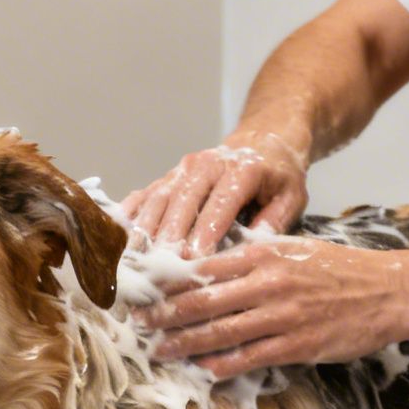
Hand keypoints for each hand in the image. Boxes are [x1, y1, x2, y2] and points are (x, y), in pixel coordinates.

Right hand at [121, 131, 307, 254]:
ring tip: (134, 260)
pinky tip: (117, 237)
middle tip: (158, 269)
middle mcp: (207, 165)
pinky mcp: (170, 175)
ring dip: (145, 230)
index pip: (220, 204)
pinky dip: (131, 215)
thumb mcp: (291, 196)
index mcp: (242, 169)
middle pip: (183, 203)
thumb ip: (275, 222)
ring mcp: (184, 168)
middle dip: (169, 237)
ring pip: (160, 199)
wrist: (264, 139)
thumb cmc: (279, 175)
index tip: (193, 260)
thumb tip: (255, 249)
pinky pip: (146, 194)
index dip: (205, 233)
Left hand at [134, 237, 408, 378]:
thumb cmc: (340, 269)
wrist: (388, 290)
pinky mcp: (296, 344)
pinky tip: (201, 371)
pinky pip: (248, 358)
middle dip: (164, 315)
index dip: (168, 282)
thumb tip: (210, 267)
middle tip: (137, 326)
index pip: (201, 267)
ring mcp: (280, 315)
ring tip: (158, 351)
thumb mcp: (294, 248)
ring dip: (183, 344)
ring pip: (218, 332)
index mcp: (263, 253)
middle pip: (201, 301)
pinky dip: (221, 366)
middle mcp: (266, 282)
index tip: (143, 291)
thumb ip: (254, 257)